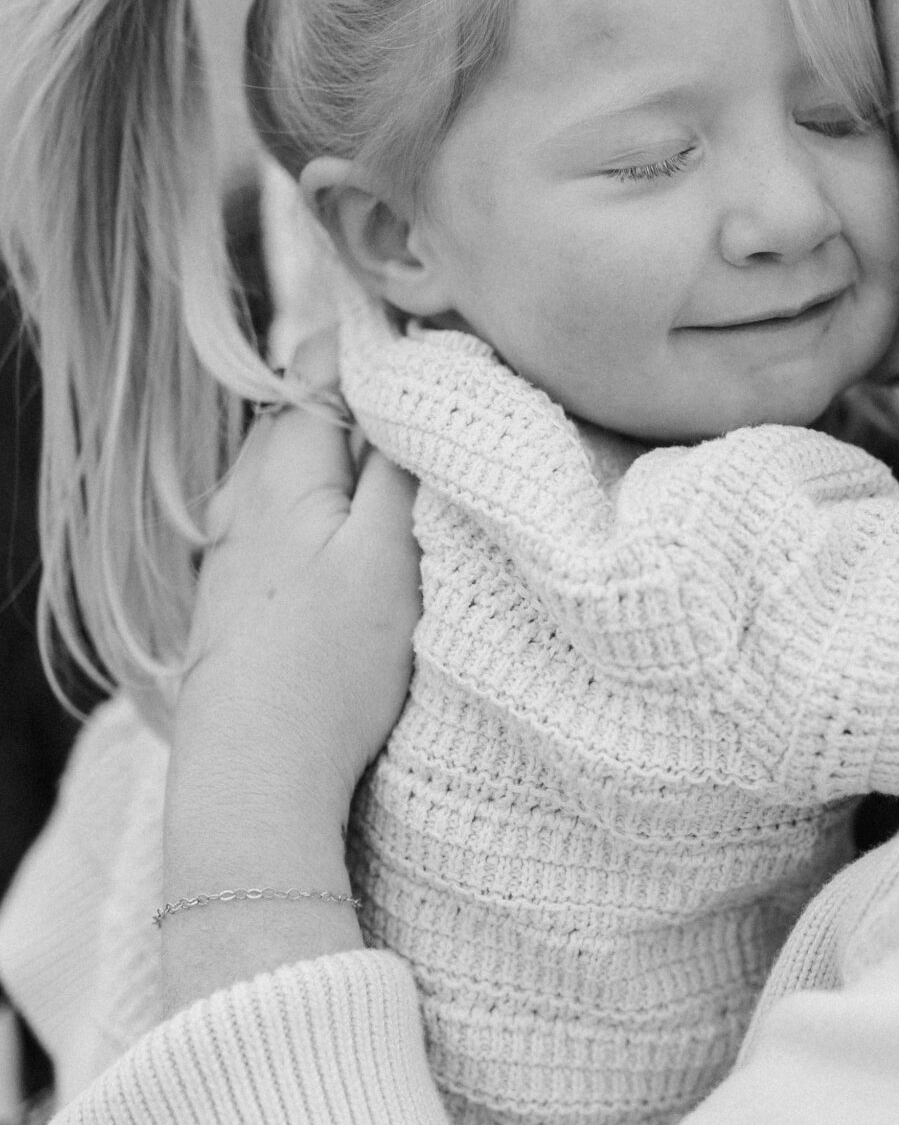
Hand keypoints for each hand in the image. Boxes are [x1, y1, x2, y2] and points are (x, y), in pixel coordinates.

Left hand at [175, 336, 419, 829]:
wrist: (253, 773)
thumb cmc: (329, 669)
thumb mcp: (388, 557)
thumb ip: (402, 470)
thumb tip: (419, 391)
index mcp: (281, 475)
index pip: (325, 373)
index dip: (382, 353)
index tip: (441, 351)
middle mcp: (242, 502)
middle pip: (302, 419)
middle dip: (361, 404)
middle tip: (432, 407)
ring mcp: (229, 555)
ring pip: (287, 475)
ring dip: (337, 462)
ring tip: (398, 473)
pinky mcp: (232, 604)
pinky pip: (277, 526)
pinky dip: (316, 514)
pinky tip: (344, 547)